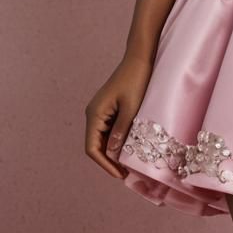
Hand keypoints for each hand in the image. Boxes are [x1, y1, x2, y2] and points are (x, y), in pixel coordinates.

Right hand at [84, 53, 152, 178]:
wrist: (140, 58)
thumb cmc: (136, 79)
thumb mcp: (131, 108)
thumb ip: (121, 131)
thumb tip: (112, 154)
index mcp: (94, 114)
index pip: (92, 148)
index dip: (104, 164)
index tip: (119, 174)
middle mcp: (93, 113)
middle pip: (96, 145)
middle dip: (109, 161)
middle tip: (126, 173)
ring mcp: (100, 111)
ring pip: (102, 139)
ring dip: (113, 152)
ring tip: (128, 164)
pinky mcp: (109, 108)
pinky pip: (109, 130)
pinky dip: (117, 141)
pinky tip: (129, 148)